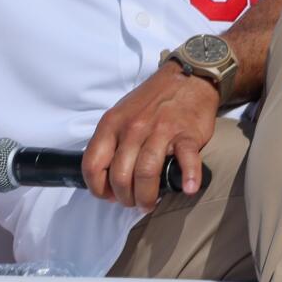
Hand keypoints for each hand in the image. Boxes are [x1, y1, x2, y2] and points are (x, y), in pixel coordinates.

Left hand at [82, 66, 218, 210]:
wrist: (186, 78)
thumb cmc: (151, 101)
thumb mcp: (121, 114)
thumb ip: (111, 141)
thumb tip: (106, 176)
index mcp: (112, 124)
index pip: (92, 165)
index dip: (98, 188)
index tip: (108, 196)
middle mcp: (132, 128)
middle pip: (120, 176)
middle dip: (125, 198)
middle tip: (134, 202)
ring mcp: (160, 130)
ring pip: (146, 173)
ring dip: (147, 196)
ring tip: (150, 203)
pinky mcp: (186, 134)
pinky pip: (186, 160)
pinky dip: (188, 177)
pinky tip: (187, 188)